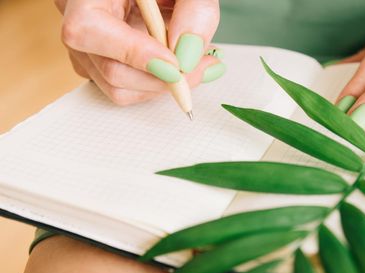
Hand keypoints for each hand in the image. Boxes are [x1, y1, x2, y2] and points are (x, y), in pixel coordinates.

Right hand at [55, 0, 222, 104]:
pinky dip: (159, 82)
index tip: (176, 64)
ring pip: (118, 88)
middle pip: (109, 70)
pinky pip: (128, 88)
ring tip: (198, 62)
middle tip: (203, 66)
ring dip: (164, 83)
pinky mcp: (102, 63)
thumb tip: (188, 56)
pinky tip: (182, 62)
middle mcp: (77, 20)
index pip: (87, 30)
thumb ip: (195, 8)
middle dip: (162, 78)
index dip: (135, 53)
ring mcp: (87, 48)